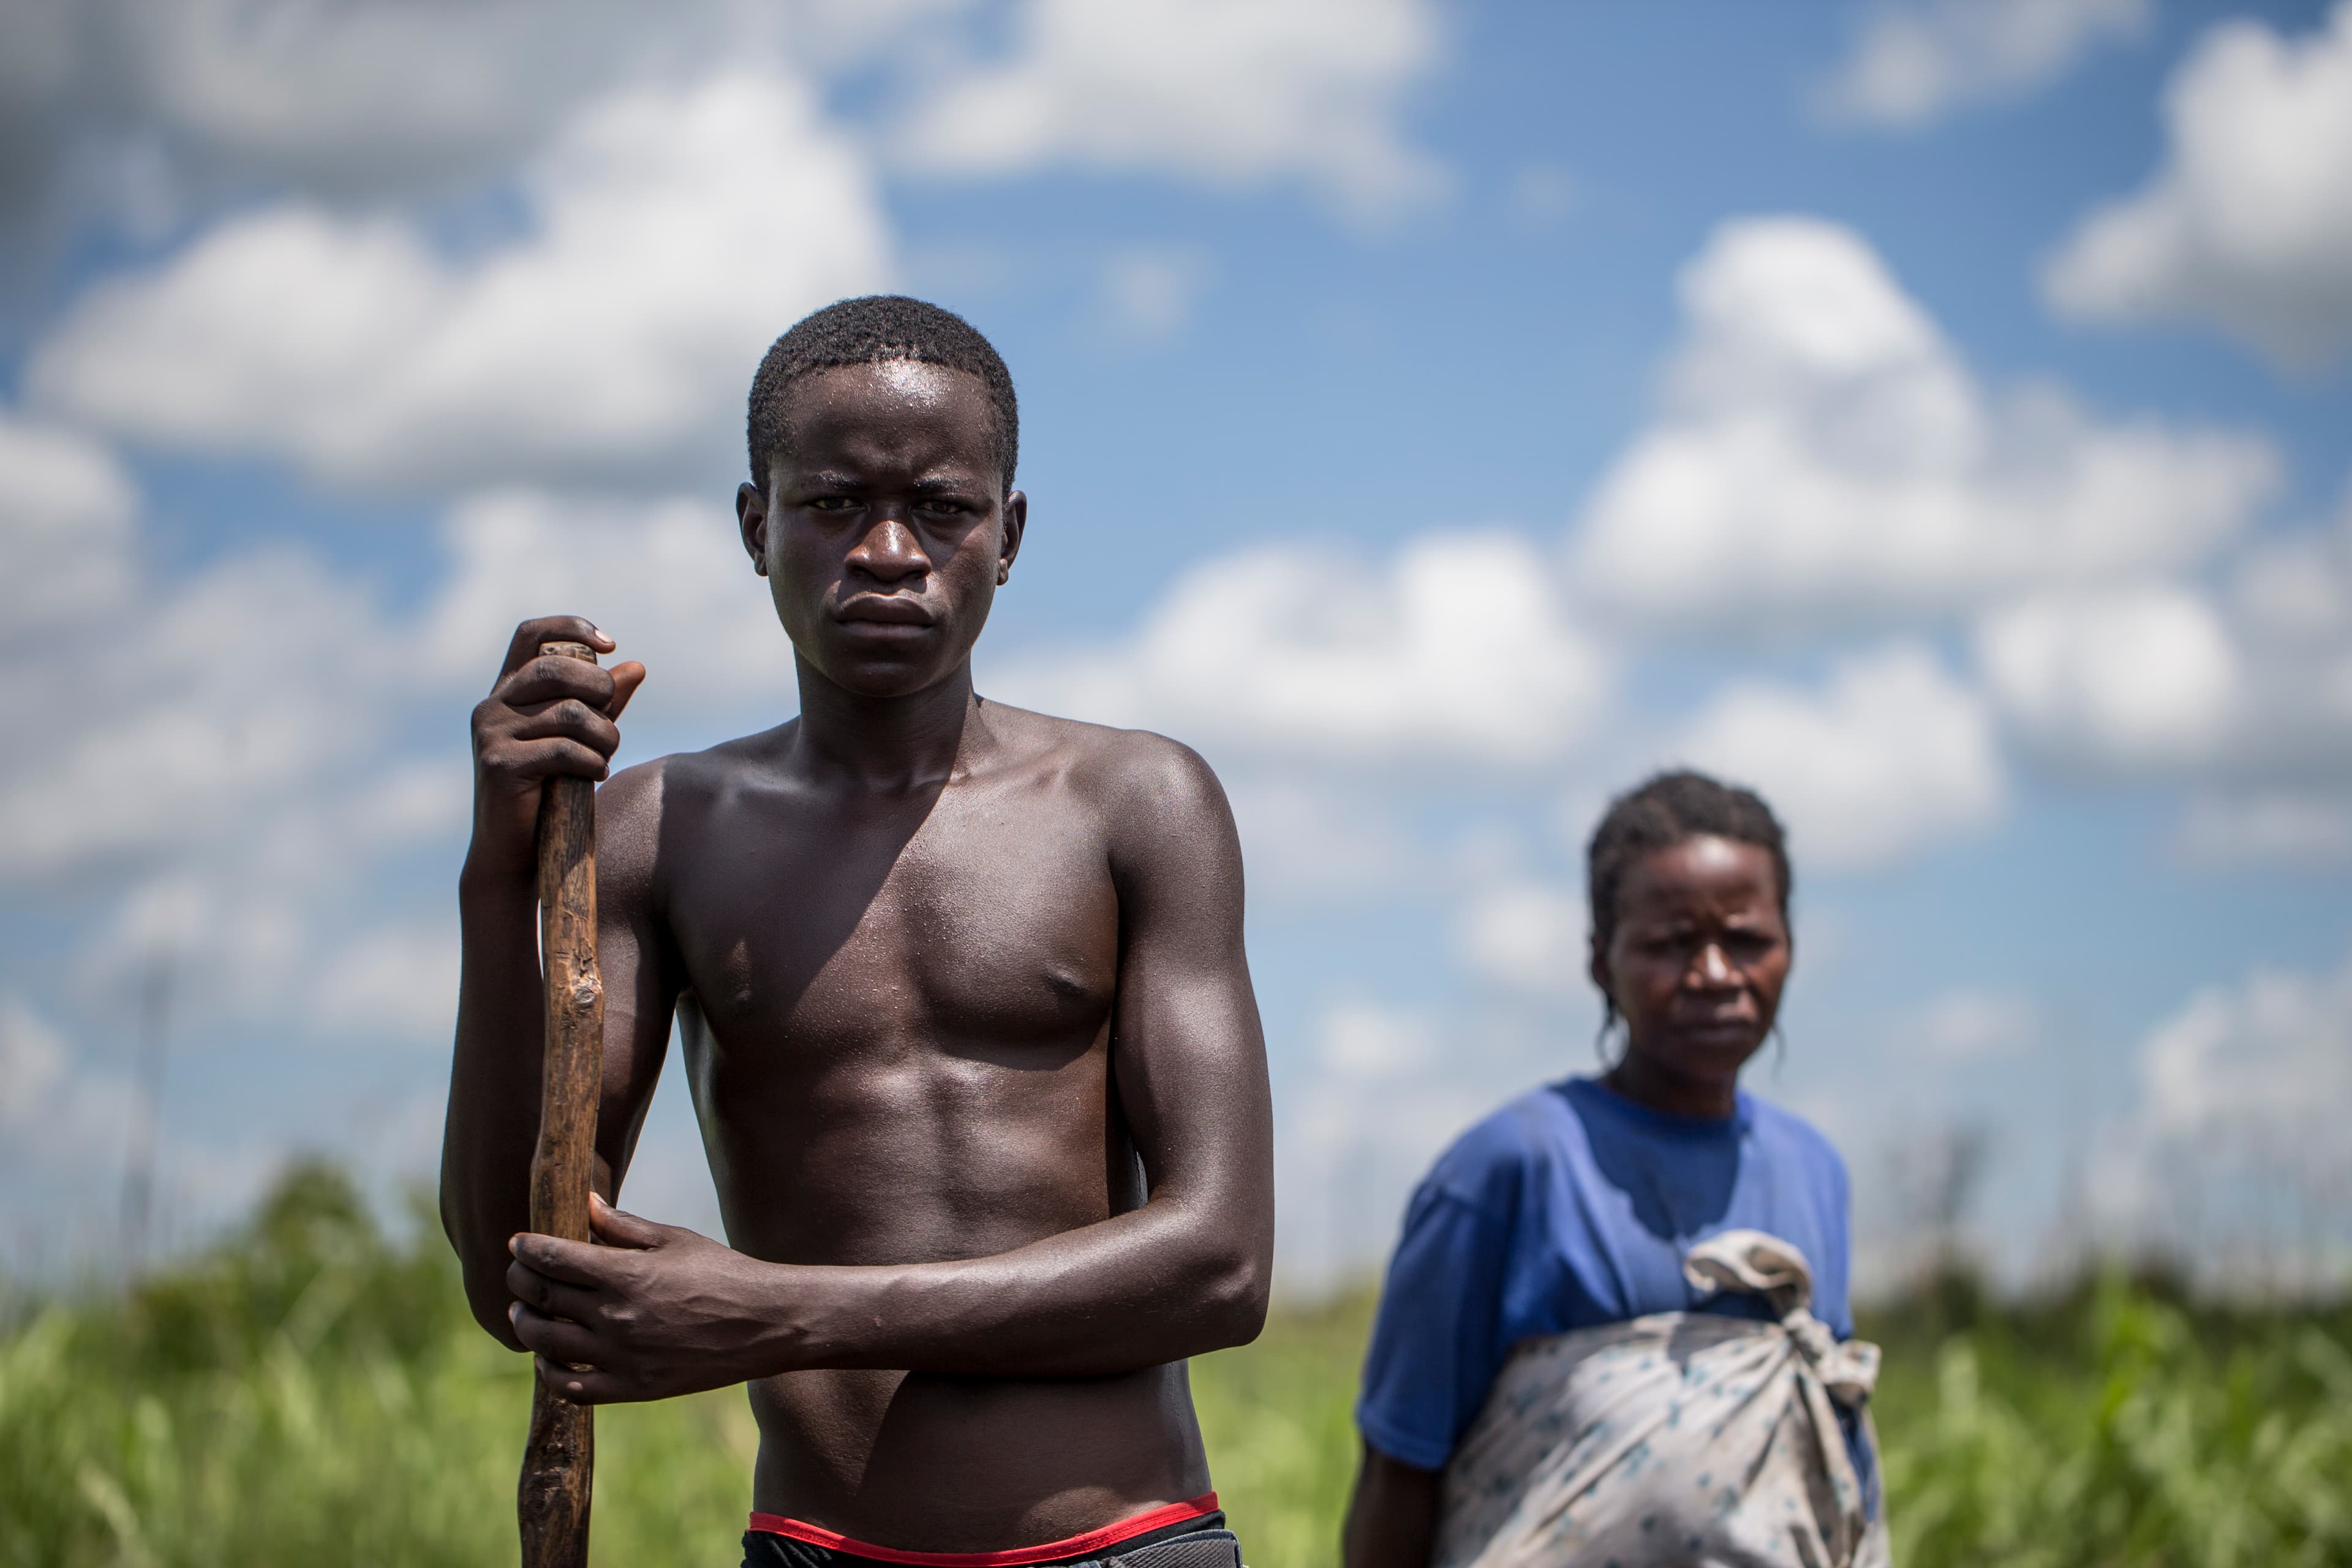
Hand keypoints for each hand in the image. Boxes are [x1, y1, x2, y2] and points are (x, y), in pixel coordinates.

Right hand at [466, 616, 646, 879]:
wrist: (515, 855)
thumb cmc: (551, 794)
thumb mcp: (579, 739)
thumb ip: (603, 704)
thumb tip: (636, 666)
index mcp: (508, 691)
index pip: (532, 634)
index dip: (572, 628)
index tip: (610, 645)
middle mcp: (492, 705)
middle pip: (559, 668)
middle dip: (600, 692)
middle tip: (610, 725)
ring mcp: (491, 733)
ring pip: (571, 713)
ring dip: (605, 738)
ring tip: (603, 758)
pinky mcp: (499, 764)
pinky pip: (565, 749)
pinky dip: (593, 763)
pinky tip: (595, 776)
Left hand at [506, 1195, 792, 1403]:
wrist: (766, 1323)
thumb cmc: (723, 1273)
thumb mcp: (675, 1239)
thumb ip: (623, 1225)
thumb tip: (583, 1204)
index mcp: (625, 1273)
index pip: (552, 1258)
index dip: (526, 1248)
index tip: (519, 1243)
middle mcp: (615, 1316)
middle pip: (540, 1297)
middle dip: (520, 1280)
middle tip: (518, 1272)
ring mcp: (621, 1356)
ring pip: (545, 1342)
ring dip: (524, 1323)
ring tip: (523, 1311)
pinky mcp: (632, 1388)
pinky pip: (570, 1387)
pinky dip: (548, 1371)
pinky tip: (548, 1356)